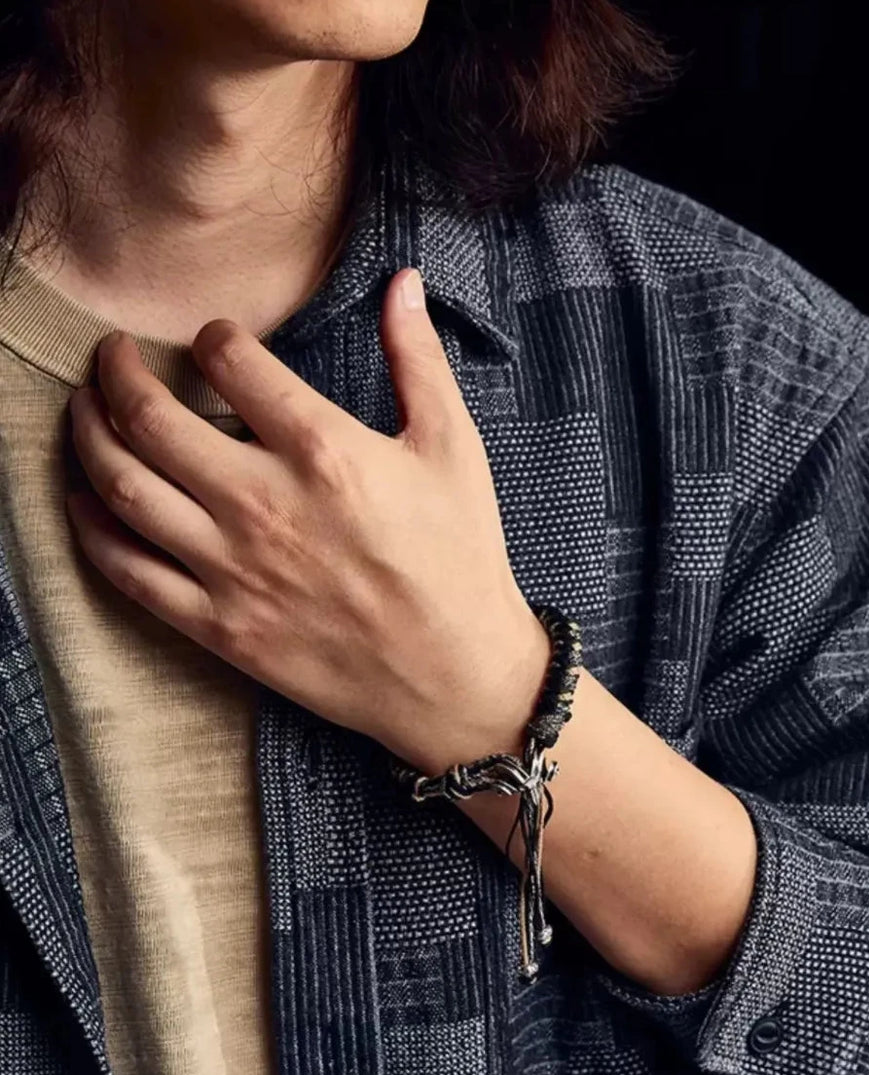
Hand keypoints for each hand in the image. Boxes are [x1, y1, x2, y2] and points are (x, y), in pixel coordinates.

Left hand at [65, 267, 551, 771]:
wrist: (456, 675)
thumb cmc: (461, 558)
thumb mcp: (453, 449)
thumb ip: (418, 360)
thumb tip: (403, 282)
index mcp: (323, 451)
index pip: (231, 363)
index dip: (213, 336)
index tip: (215, 339)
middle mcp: (264, 505)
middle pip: (152, 420)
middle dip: (118, 375)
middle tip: (112, 358)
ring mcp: (234, 570)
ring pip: (125, 489)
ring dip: (88, 439)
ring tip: (85, 412)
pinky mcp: (221, 627)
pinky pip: (130, 572)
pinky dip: (93, 530)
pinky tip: (83, 502)